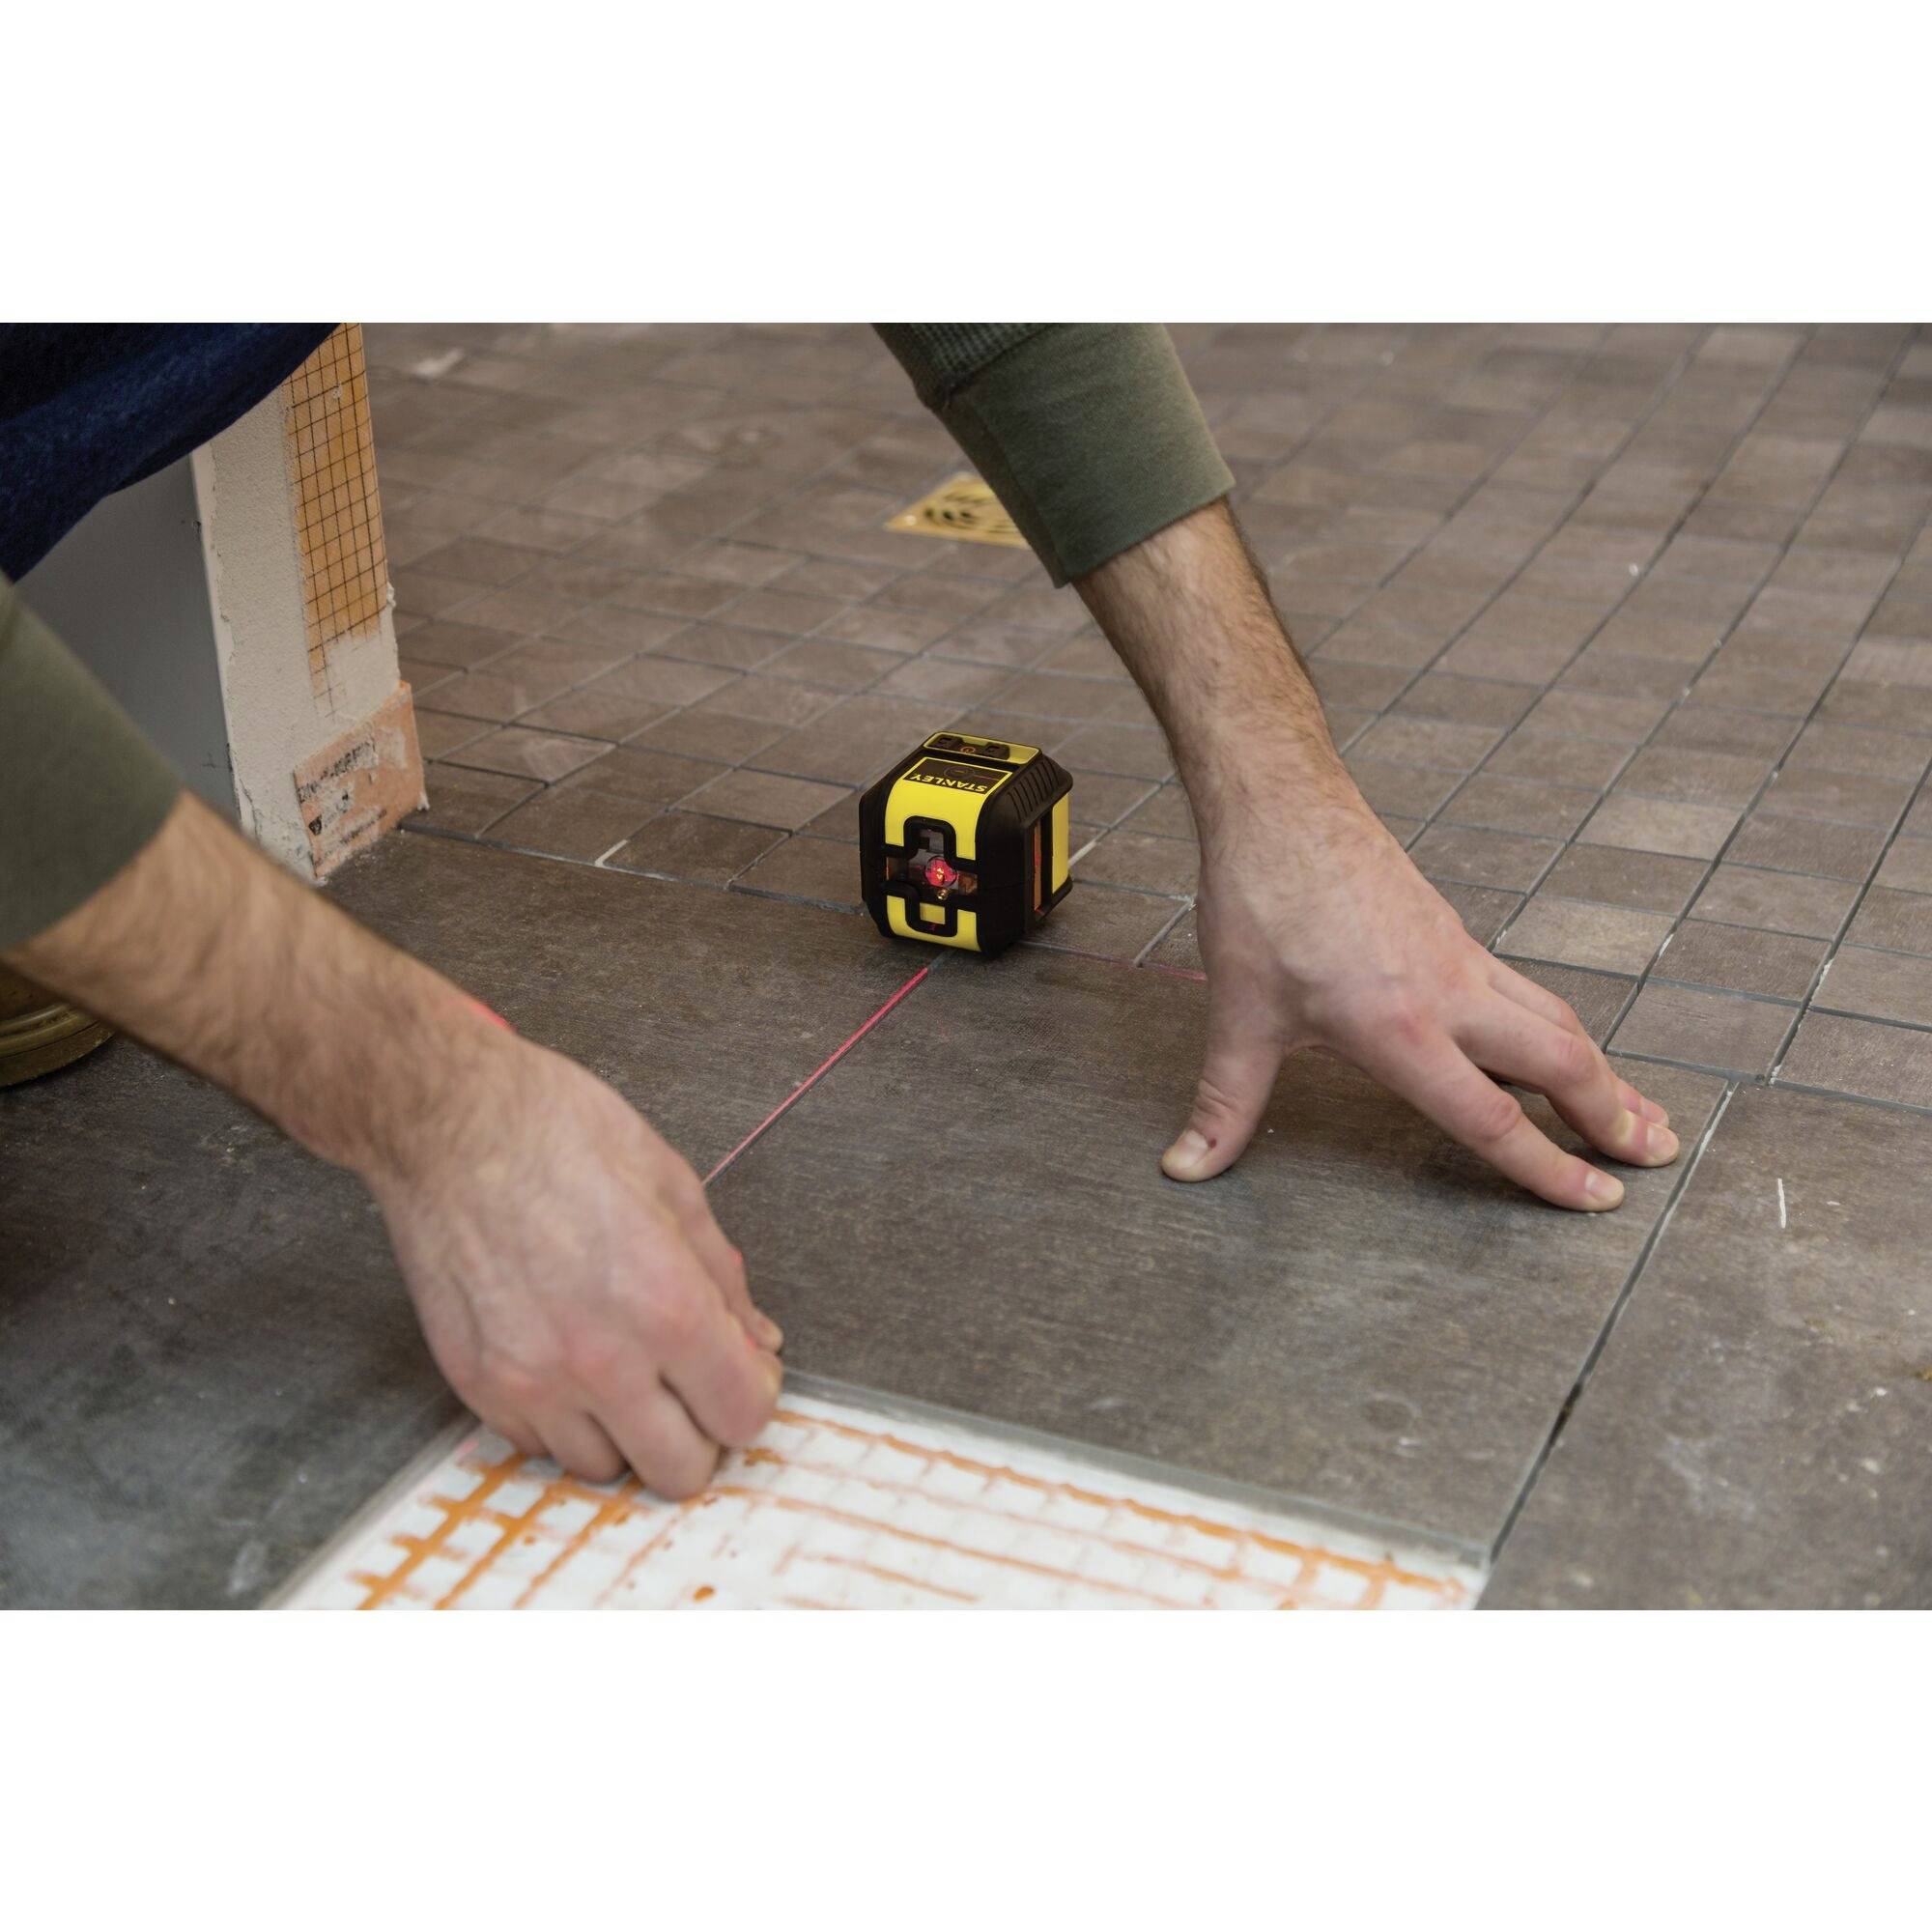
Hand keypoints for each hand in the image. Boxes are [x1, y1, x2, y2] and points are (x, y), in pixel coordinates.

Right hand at [367, 1029, 783, 1493]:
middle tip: (691, 1386)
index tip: (743, 1372)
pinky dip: (565, 1421)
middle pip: (679, 1472)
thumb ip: (723, 1279)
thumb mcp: (673, 1186)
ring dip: (627, 1432)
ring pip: (605, 1469)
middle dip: (699, 1433)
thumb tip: (758, 1341)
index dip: (754, 1396)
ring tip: (623, 1370)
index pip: (741, 1417)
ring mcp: (531, 1381)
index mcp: (665, 1305)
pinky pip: (538, 1445)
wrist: (447, 1122)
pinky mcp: (475, 1384)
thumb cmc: (560, 1132)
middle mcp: (600, 1361)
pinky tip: (568, 1364)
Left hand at [1162, 800, 1679, 1208]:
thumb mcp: (1237, 1013)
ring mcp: (1459, 958)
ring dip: (1600, 1072)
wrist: (1282, 804)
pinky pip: (1526, 993)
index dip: (1546, 1168)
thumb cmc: (1261, 902)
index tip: (1599, 1202)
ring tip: (1637, 1114)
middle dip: (1612, 1114)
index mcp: (1399, 1026)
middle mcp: (1448, 992)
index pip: (1491, 1116)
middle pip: (1559, 1062)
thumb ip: (1224, 1103)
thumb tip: (1185, 1167)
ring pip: (1555, 1021)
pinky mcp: (1453, 935)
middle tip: (1652, 1158)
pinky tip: (1563, 1053)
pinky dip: (1561, 1032)